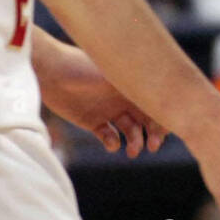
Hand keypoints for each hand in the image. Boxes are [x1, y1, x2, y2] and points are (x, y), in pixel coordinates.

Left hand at [38, 41, 167, 156]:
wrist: (51, 71)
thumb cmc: (84, 68)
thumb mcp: (117, 76)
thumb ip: (140, 85)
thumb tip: (169, 92)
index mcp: (133, 82)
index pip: (156, 102)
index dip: (164, 117)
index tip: (165, 131)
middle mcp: (123, 96)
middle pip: (146, 118)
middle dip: (153, 133)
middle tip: (152, 146)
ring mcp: (108, 109)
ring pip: (130, 130)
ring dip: (135, 141)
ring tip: (132, 151)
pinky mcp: (92, 121)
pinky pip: (108, 136)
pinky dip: (112, 142)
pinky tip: (112, 144)